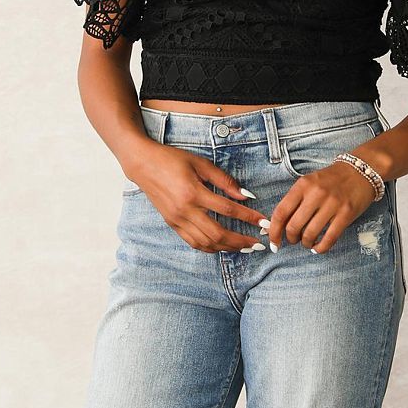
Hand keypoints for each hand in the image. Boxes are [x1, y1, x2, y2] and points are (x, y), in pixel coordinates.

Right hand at [124, 145, 269, 252]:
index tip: (264, 222)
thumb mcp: (201, 163)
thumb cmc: (173, 159)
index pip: (228, 210)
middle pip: (218, 234)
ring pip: (206, 243)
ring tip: (244, 248)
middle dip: (241, 241)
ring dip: (227, 248)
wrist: (143, 164)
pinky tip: (222, 246)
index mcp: (194, 192)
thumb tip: (246, 195)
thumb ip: (224, 180)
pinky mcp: (172, 224)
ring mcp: (177, 220)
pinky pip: (193, 243)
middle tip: (258, 243)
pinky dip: (210, 248)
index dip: (249, 217)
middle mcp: (185, 210)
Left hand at [268, 160, 375, 253]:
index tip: (274, 242)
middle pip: (294, 226)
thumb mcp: (310, 182)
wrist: (360, 171)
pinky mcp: (346, 214)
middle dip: (291, 239)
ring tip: (307, 242)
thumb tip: (280, 225)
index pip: (281, 212)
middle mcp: (316, 194)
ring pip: (310, 234)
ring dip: (306, 243)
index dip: (274, 231)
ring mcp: (332, 204)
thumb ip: (295, 200)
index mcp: (303, 185)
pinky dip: (321, 248)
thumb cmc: (331, 179)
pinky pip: (329, 238)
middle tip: (294, 240)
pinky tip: (318, 247)